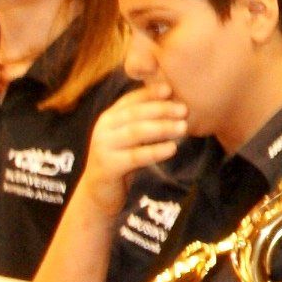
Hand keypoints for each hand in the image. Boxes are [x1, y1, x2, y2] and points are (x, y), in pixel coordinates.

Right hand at [80, 83, 187, 209]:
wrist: (98, 192)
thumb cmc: (121, 160)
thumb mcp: (130, 138)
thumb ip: (144, 122)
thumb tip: (174, 105)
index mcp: (109, 117)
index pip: (130, 100)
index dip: (150, 93)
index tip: (170, 89)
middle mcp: (103, 128)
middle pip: (134, 114)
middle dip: (161, 109)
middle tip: (184, 109)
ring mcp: (103, 147)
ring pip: (136, 133)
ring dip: (162, 128)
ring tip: (183, 127)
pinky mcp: (108, 166)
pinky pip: (135, 156)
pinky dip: (155, 151)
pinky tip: (172, 149)